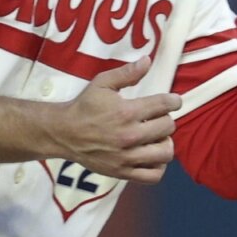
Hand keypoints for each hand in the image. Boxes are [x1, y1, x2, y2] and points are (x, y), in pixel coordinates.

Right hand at [39, 57, 179, 183]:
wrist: (63, 133)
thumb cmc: (84, 107)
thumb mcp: (102, 84)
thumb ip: (126, 73)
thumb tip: (147, 60)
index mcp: (126, 112)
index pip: (165, 105)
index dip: (173, 101)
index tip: (172, 102)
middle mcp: (129, 135)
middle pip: (168, 127)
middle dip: (165, 120)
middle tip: (157, 119)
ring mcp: (126, 157)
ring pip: (165, 152)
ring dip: (165, 143)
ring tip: (156, 138)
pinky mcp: (122, 172)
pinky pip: (153, 176)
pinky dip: (158, 166)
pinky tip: (151, 156)